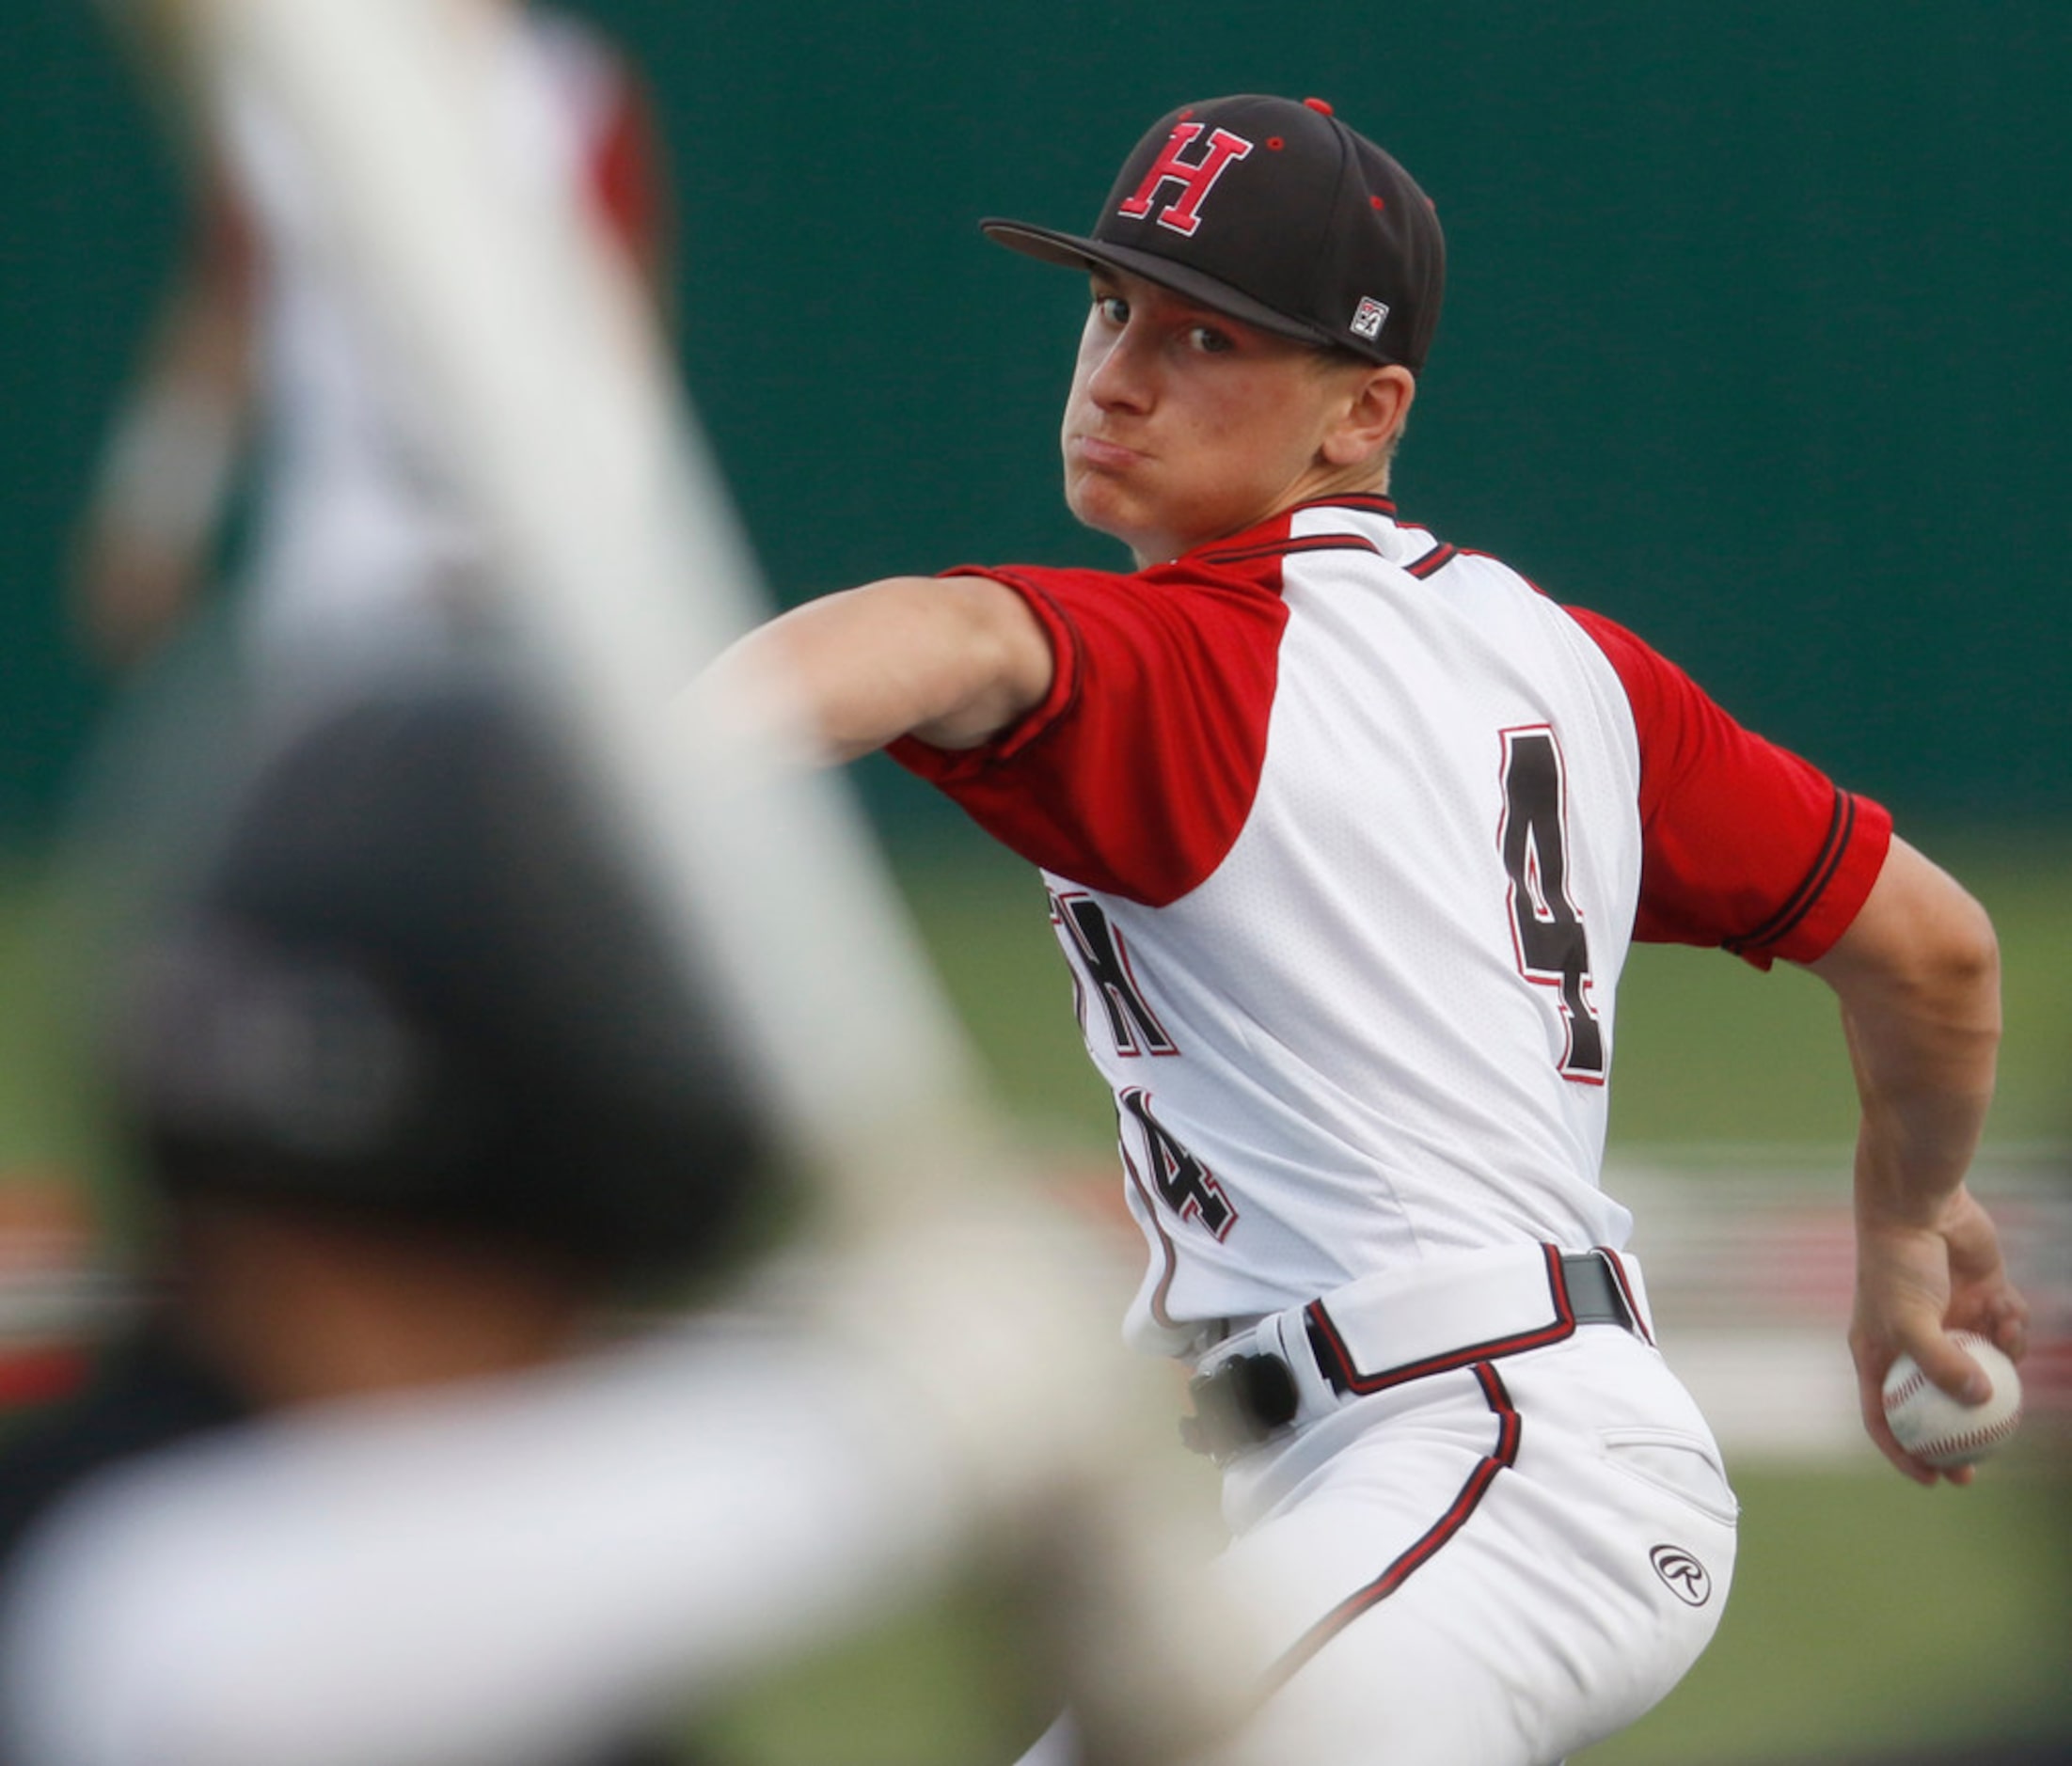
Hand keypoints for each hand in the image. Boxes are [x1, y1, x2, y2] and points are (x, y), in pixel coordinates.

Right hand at [1848, 1185, 2027, 1484]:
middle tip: (1980, 1465)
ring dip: (2000, 1361)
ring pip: (1982, 1366)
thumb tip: (1981, 1401)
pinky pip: (2005, 1332)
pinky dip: (2013, 1328)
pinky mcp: (1979, 1300)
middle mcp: (1912, 1342)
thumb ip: (1943, 1365)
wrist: (1919, 1207)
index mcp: (1879, 1352)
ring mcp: (1948, 1322)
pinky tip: (2007, 1310)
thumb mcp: (1911, 1322)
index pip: (1883, 1415)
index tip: (1935, 1479)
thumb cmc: (1898, 1265)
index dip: (1904, 1452)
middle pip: (1936, 1404)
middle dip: (1959, 1436)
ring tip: (2003, 1339)